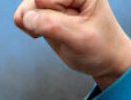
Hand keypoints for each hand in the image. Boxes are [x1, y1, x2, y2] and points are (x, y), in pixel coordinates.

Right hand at [14, 0, 130, 87]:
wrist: (107, 61)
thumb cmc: (100, 48)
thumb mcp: (80, 37)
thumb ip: (51, 24)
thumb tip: (25, 17)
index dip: (54, 14)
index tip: (78, 24)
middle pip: (35, 1)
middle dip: (43, 19)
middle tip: (67, 30)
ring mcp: (55, 1)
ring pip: (27, 7)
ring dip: (36, 25)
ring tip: (60, 34)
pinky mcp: (45, 11)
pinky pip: (23, 15)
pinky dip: (30, 27)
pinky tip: (47, 34)